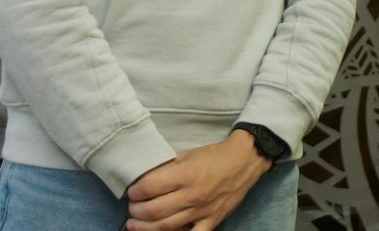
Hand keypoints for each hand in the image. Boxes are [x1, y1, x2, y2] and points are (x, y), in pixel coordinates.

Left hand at [125, 132, 270, 230]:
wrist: (245, 160)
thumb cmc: (215, 155)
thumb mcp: (188, 154)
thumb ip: (167, 167)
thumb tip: (145, 178)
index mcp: (186, 174)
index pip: (148, 188)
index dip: (135, 191)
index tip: (132, 191)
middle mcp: (192, 195)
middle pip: (152, 211)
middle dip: (135, 211)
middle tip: (132, 207)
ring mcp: (202, 211)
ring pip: (164, 227)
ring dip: (144, 227)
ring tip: (135, 224)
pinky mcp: (212, 221)